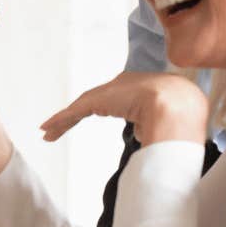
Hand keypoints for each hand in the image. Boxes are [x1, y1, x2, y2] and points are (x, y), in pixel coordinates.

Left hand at [39, 71, 208, 144]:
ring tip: (47, 133)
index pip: (115, 100)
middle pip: (92, 103)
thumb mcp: (166, 120)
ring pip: (79, 109)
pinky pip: (73, 114)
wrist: (175, 102)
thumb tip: (151, 139)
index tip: (96, 115)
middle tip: (59, 127)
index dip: (103, 108)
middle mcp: (120, 87)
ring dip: (63, 123)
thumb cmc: (179, 111)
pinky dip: (59, 122)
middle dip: (76, 116)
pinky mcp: (95, 101)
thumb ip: (156, 127)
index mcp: (139, 89)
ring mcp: (106, 94)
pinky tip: (46, 130)